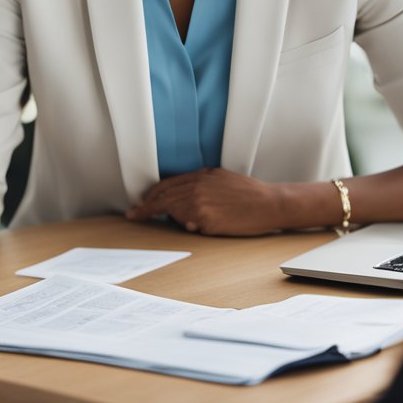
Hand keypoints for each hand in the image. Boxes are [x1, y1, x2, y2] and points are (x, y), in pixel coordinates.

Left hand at [126, 168, 284, 235]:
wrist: (268, 203)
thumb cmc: (248, 192)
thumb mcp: (220, 177)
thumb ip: (200, 183)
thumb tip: (183, 194)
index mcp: (199, 176)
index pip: (165, 186)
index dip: (150, 195)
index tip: (140, 202)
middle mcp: (196, 189)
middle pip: (162, 199)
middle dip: (146, 207)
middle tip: (134, 214)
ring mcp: (200, 206)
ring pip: (173, 213)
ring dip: (168, 218)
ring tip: (170, 221)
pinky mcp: (207, 222)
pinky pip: (190, 226)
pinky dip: (188, 226)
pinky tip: (195, 226)